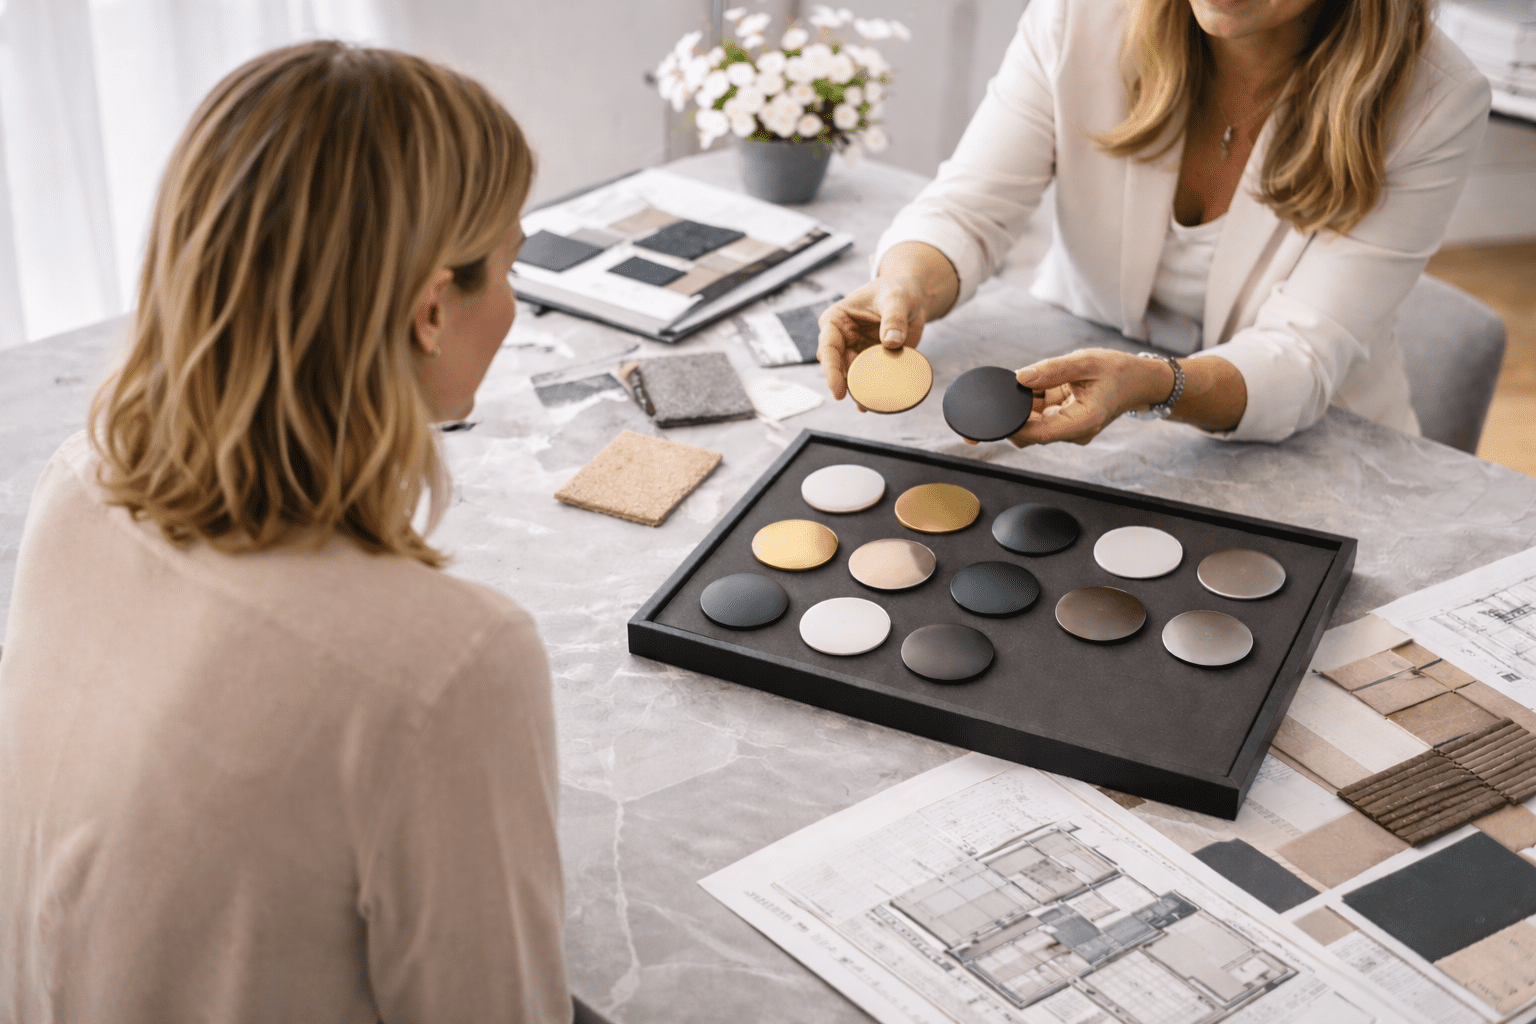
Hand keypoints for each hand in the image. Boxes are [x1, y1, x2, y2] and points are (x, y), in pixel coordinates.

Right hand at [816, 241, 958, 409]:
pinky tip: (874, 405)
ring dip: (857, 390)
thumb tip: (891, 341)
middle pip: (835, 366)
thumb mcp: (897, 299)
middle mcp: (841, 338)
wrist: (911, 297)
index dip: (830, 370)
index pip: (827, 346)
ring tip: (868, 405)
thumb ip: (894, 318)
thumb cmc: (897, 291)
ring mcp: (855, 351)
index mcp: (837, 319)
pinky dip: (870, 391)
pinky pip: (866, 379)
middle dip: (843, 384)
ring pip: (849, 376)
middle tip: (857, 400)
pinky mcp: (870, 361)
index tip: (838, 390)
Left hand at [1004, 349, 1175, 446]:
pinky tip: (1046, 385)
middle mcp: (1075, 433)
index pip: (1039, 434)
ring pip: (1035, 423)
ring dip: (1028, 404)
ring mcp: (1070, 430)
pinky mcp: (1067, 424)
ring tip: (1044, 381)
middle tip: (1012, 387)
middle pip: (1032, 432)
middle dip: (1016, 412)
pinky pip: (1043, 416)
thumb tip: (1019, 377)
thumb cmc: (1118, 371)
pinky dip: (1037, 402)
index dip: (1014, 426)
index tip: (998, 412)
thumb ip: (1052, 369)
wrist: (1139, 381)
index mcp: (1083, 422)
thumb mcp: (1086, 361)